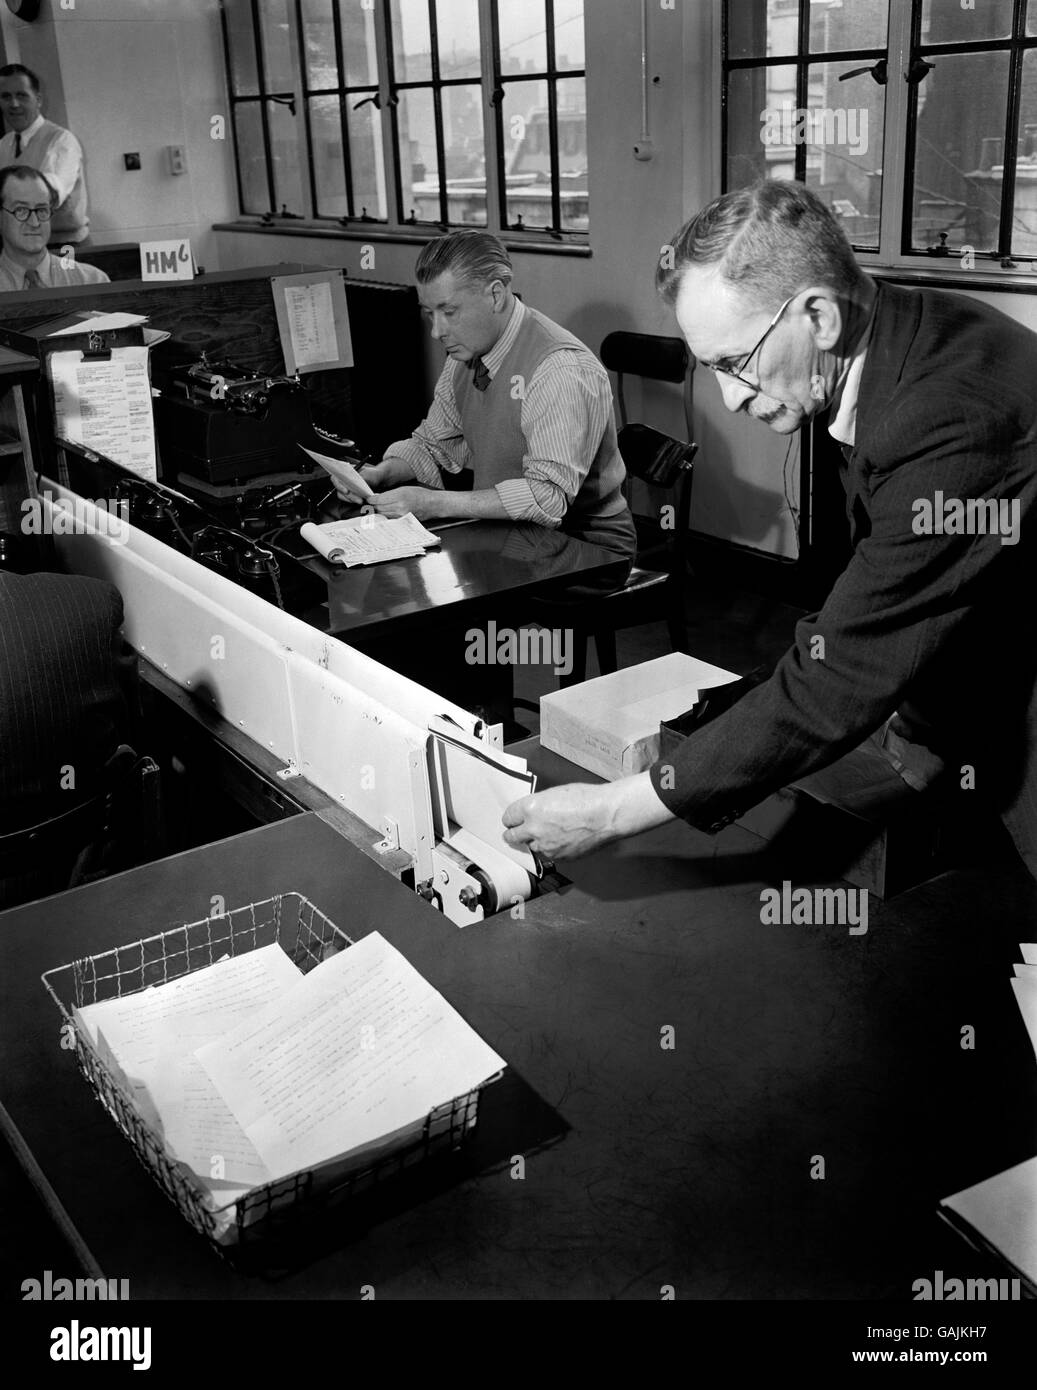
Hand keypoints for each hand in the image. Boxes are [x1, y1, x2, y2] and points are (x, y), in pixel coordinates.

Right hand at [331, 458, 403, 501]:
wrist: (377, 479)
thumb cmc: (372, 474)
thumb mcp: (368, 474)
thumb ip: (361, 478)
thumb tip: (356, 484)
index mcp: (344, 471)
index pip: (335, 478)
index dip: (338, 485)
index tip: (346, 491)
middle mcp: (342, 479)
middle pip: (339, 489)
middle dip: (348, 495)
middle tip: (358, 500)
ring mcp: (345, 486)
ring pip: (342, 495)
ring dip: (351, 499)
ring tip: (361, 501)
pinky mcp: (349, 494)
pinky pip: (347, 499)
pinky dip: (353, 501)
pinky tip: (360, 501)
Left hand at [372, 486, 438, 520]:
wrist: (433, 504)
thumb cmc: (421, 495)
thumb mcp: (404, 489)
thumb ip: (390, 494)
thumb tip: (377, 497)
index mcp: (399, 496)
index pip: (379, 499)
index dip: (371, 499)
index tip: (368, 498)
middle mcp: (400, 507)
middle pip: (379, 508)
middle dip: (374, 506)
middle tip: (371, 504)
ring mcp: (401, 516)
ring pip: (383, 515)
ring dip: (379, 512)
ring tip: (377, 508)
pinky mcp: (403, 521)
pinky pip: (390, 519)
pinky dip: (386, 516)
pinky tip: (385, 514)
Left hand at [502, 782, 620, 860]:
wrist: (606, 816)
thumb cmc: (587, 800)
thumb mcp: (555, 793)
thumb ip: (538, 805)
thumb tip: (530, 813)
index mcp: (531, 808)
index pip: (508, 817)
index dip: (511, 818)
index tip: (512, 820)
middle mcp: (534, 828)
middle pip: (511, 837)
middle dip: (514, 833)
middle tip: (517, 832)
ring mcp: (545, 845)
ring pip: (531, 846)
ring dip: (535, 841)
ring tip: (550, 832)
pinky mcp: (558, 857)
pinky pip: (548, 854)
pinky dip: (552, 848)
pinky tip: (563, 838)